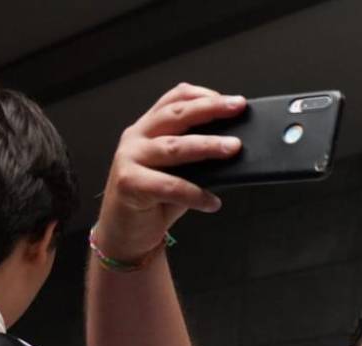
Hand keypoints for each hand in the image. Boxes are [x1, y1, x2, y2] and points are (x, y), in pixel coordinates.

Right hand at [93, 83, 247, 261]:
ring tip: (233, 148)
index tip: (230, 99)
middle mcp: (136, 138)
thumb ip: (196, 157)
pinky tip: (213, 202)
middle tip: (237, 108)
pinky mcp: (128, 184)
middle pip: (176, 115)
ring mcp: (129, 159)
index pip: (173, 99)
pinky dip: (195, 194)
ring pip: (174, 147)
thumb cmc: (153, 201)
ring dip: (207, 145)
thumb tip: (234, 149)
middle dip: (209, 109)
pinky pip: (170, 185)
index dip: (202, 95)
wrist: (125, 234)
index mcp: (148, 129)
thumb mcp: (177, 171)